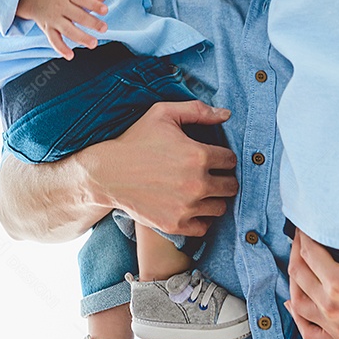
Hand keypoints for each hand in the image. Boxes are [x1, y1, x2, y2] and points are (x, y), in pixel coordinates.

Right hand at [16, 0, 107, 58]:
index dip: (94, 5)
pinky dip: (61, 49)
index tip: (105, 10)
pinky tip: (70, 55)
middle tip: (103, 28)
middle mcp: (60, 6)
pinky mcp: (48, 29)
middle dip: (91, 23)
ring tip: (93, 44)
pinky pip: (54, 40)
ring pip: (67, 30)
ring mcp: (53, 19)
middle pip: (77, 15)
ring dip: (81, 37)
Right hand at [82, 100, 238, 235]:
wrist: (107, 173)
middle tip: (210, 175)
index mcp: (198, 155)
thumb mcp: (163, 114)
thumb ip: (197, 110)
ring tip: (201, 191)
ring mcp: (186, 207)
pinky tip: (192, 207)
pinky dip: (202, 218)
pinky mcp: (175, 224)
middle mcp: (196, 184)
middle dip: (223, 178)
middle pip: (230, 186)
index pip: (230, 160)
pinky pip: (204, 227)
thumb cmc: (135, 140)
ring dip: (214, 199)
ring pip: (220, 207)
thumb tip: (227, 115)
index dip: (223, 157)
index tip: (212, 157)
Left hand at [284, 229, 338, 338]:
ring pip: (299, 303)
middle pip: (299, 275)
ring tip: (298, 265)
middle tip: (301, 240)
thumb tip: (322, 219)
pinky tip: (294, 303)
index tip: (305, 226)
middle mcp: (334, 308)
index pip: (308, 252)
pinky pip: (311, 333)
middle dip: (297, 252)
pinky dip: (299, 318)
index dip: (304, 235)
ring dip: (294, 281)